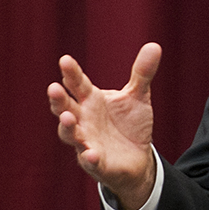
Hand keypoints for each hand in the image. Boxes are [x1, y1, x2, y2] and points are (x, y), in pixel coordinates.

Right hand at [48, 44, 161, 209]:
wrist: (137, 158)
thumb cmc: (129, 124)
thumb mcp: (137, 97)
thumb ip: (141, 74)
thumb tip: (155, 46)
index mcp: (90, 100)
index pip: (77, 84)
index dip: (71, 73)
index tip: (65, 60)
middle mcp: (83, 120)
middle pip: (65, 108)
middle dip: (58, 99)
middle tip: (53, 88)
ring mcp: (86, 142)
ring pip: (70, 134)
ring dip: (67, 127)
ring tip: (67, 117)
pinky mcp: (97, 163)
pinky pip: (90, 161)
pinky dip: (89, 158)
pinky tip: (91, 153)